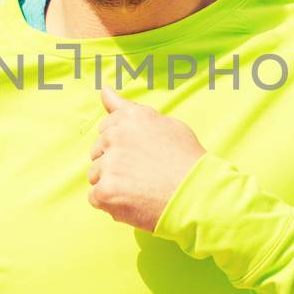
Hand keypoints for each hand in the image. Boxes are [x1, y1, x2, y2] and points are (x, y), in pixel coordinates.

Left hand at [87, 87, 205, 232]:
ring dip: (111, 184)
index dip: (122, 146)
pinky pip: (95, 198)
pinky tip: (133, 202)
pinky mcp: (106, 191)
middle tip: (142, 174)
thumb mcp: (163, 123)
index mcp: (131, 117)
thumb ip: (129, 108)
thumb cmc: (186, 160)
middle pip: (98, 152)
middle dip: (114, 164)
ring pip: (95, 175)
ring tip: (139, 189)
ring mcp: (109, 164)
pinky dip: (111, 204)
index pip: (106, 128)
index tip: (138, 156)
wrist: (198, 194)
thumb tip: (103, 89)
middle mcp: (116, 136)